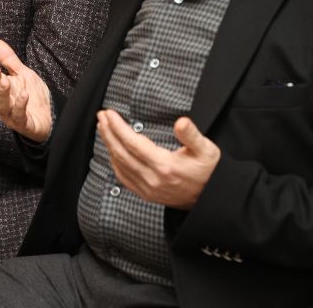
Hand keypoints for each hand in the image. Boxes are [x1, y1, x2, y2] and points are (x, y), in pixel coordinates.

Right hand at [0, 39, 53, 142]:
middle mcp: (1, 102)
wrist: (49, 117)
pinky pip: (19, 116)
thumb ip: (9, 60)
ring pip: (2, 105)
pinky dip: (20, 106)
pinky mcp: (23, 124)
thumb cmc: (32, 95)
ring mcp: (11, 114)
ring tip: (5, 81)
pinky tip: (24, 95)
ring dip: (2, 93)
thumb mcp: (22, 74)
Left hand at [97, 110, 219, 209]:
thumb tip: (181, 122)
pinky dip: (114, 162)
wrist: (212, 198)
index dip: (118, 126)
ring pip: (120, 164)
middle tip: (101, 116)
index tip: (109, 113)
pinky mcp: (147, 194)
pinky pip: (123, 177)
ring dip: (109, 144)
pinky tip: (111, 151)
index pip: (133, 142)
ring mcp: (148, 189)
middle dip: (108, 132)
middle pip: (121, 152)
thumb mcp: (207, 149)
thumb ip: (192, 135)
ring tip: (103, 128)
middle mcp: (152, 179)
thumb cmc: (209, 171)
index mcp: (164, 165)